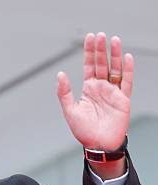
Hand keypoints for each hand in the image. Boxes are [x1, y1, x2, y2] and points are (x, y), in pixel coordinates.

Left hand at [57, 33, 132, 151]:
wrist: (98, 144)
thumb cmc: (83, 131)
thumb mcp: (70, 110)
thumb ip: (64, 92)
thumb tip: (60, 74)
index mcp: (88, 89)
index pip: (89, 66)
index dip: (89, 52)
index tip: (89, 38)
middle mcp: (101, 88)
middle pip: (102, 64)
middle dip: (100, 49)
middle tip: (100, 35)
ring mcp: (113, 92)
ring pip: (115, 69)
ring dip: (115, 55)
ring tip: (114, 40)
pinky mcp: (123, 99)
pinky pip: (127, 81)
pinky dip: (128, 69)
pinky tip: (127, 57)